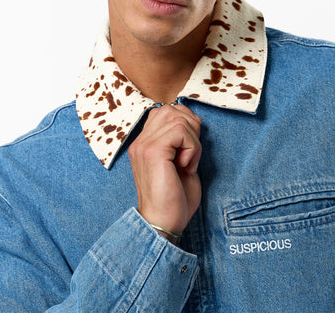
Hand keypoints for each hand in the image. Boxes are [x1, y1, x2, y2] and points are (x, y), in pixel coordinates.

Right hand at [128, 104, 201, 238]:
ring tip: (188, 163)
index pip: (166, 111)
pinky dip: (192, 147)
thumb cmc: (176, 198)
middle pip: (173, 110)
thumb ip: (181, 140)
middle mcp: (141, 141)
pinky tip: (187, 166)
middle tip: (191, 155)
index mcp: (145, 143)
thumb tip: (193, 121)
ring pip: (179, 118)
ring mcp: (144, 145)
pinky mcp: (153, 151)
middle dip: (191, 129)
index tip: (190, 149)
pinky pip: (180, 131)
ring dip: (193, 141)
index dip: (186, 123)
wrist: (163, 223)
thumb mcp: (180, 161)